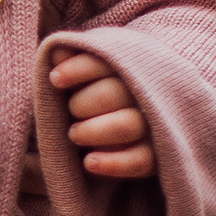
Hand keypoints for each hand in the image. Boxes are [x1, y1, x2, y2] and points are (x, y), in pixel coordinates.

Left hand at [48, 50, 155, 181]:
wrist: (148, 119)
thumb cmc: (106, 89)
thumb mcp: (95, 70)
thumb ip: (76, 60)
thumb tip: (55, 52)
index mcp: (133, 65)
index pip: (104, 61)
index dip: (76, 69)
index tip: (55, 78)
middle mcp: (148, 92)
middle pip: (111, 94)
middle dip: (81, 103)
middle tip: (71, 111)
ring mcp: (157, 124)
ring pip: (125, 126)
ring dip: (93, 131)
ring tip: (74, 135)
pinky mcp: (160, 155)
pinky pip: (140, 161)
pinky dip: (113, 163)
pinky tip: (89, 163)